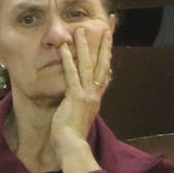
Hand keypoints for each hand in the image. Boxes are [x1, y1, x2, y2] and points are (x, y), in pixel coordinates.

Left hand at [51, 25, 112, 148]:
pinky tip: (64, 48)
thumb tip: (77, 91)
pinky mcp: (76, 97)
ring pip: (87, 66)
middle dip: (103, 46)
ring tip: (81, 30)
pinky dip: (68, 60)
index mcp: (96, 96)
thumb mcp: (79, 111)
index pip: (105, 72)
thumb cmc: (71, 130)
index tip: (109, 42)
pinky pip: (71, 75)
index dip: (107, 56)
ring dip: (84, 47)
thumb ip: (80, 99)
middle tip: (106, 28)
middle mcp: (95, 93)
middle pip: (102, 65)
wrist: (71, 144)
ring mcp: (87, 94)